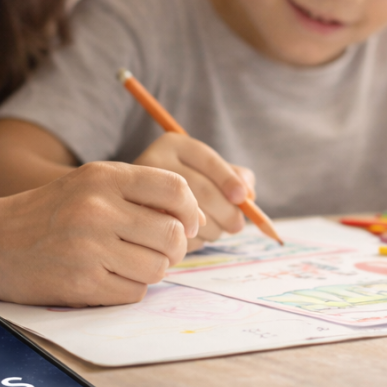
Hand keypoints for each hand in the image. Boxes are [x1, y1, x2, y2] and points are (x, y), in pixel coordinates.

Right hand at [0, 161, 203, 306]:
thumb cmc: (50, 212)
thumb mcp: (90, 184)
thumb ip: (139, 193)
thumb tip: (196, 219)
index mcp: (104, 177)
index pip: (176, 189)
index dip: (189, 211)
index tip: (183, 224)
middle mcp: (98, 209)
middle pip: (173, 234)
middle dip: (174, 248)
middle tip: (158, 250)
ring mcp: (89, 247)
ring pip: (158, 267)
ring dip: (152, 270)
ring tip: (129, 264)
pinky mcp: (82, 283)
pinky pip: (134, 292)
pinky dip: (129, 289)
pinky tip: (108, 278)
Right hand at [134, 133, 255, 243]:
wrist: (139, 201)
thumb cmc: (188, 184)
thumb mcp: (208, 171)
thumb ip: (235, 175)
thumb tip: (248, 194)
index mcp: (173, 145)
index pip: (208, 161)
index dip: (229, 180)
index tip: (242, 197)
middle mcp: (152, 163)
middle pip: (203, 192)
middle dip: (228, 213)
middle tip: (236, 225)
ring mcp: (141, 193)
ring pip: (193, 218)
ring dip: (214, 230)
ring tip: (214, 229)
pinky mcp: (139, 223)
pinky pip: (179, 237)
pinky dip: (196, 242)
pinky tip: (193, 236)